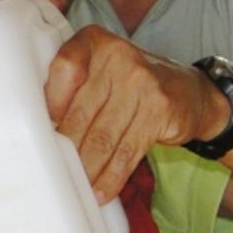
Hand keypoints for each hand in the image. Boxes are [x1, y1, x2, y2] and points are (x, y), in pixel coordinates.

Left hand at [45, 27, 223, 202]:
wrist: (191, 91)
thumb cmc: (134, 83)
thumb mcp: (103, 70)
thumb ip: (74, 87)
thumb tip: (42, 128)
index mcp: (97, 42)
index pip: (64, 67)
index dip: (51, 101)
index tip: (46, 128)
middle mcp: (119, 57)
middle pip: (81, 113)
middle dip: (67, 149)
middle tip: (56, 172)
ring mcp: (142, 83)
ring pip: (103, 138)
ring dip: (88, 170)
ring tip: (78, 188)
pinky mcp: (159, 111)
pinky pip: (126, 152)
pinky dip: (111, 177)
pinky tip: (102, 191)